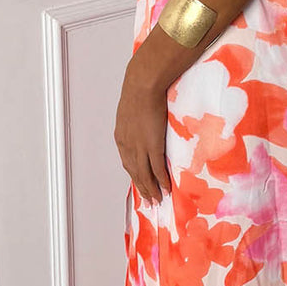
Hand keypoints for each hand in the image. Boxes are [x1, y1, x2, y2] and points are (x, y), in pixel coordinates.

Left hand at [114, 55, 171, 204]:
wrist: (143, 84)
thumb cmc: (139, 90)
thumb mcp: (132, 108)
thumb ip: (136, 119)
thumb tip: (143, 120)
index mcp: (121, 136)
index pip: (127, 162)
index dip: (134, 175)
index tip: (140, 184)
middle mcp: (127, 145)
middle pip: (134, 172)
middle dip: (142, 188)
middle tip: (150, 201)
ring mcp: (139, 146)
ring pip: (144, 174)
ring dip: (151, 189)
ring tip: (157, 199)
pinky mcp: (152, 144)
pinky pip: (156, 168)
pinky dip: (160, 180)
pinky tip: (165, 188)